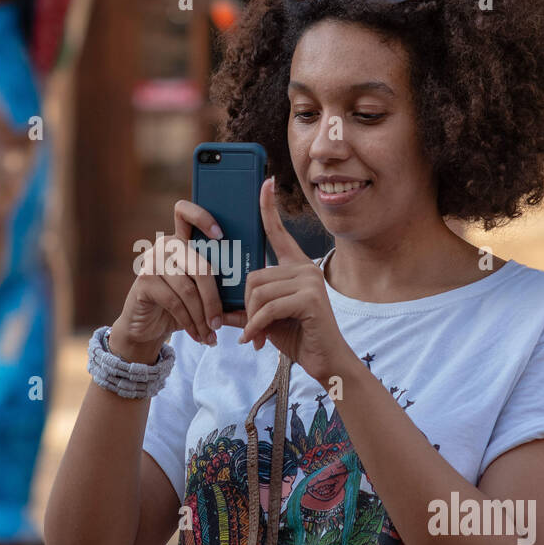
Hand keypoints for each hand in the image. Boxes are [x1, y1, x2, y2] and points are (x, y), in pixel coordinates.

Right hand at [110, 199, 230, 362]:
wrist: (146, 326)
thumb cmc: (180, 307)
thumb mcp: (203, 300)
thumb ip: (225, 298)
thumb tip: (253, 308)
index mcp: (182, 241)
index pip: (184, 212)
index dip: (202, 216)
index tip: (221, 235)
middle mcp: (165, 245)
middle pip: (200, 266)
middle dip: (214, 299)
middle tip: (219, 322)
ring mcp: (152, 261)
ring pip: (188, 289)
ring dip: (202, 317)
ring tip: (210, 335)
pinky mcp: (143, 279)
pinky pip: (174, 301)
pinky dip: (189, 322)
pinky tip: (197, 335)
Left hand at [221, 178, 354, 388]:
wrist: (326, 361)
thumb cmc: (297, 337)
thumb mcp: (265, 320)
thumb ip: (244, 309)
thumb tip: (217, 308)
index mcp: (295, 267)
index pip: (278, 232)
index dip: (269, 207)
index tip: (265, 183)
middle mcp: (305, 268)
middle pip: (254, 276)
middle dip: (247, 307)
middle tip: (252, 330)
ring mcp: (309, 281)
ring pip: (258, 292)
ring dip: (252, 319)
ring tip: (257, 336)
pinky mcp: (310, 298)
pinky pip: (268, 307)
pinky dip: (256, 327)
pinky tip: (257, 341)